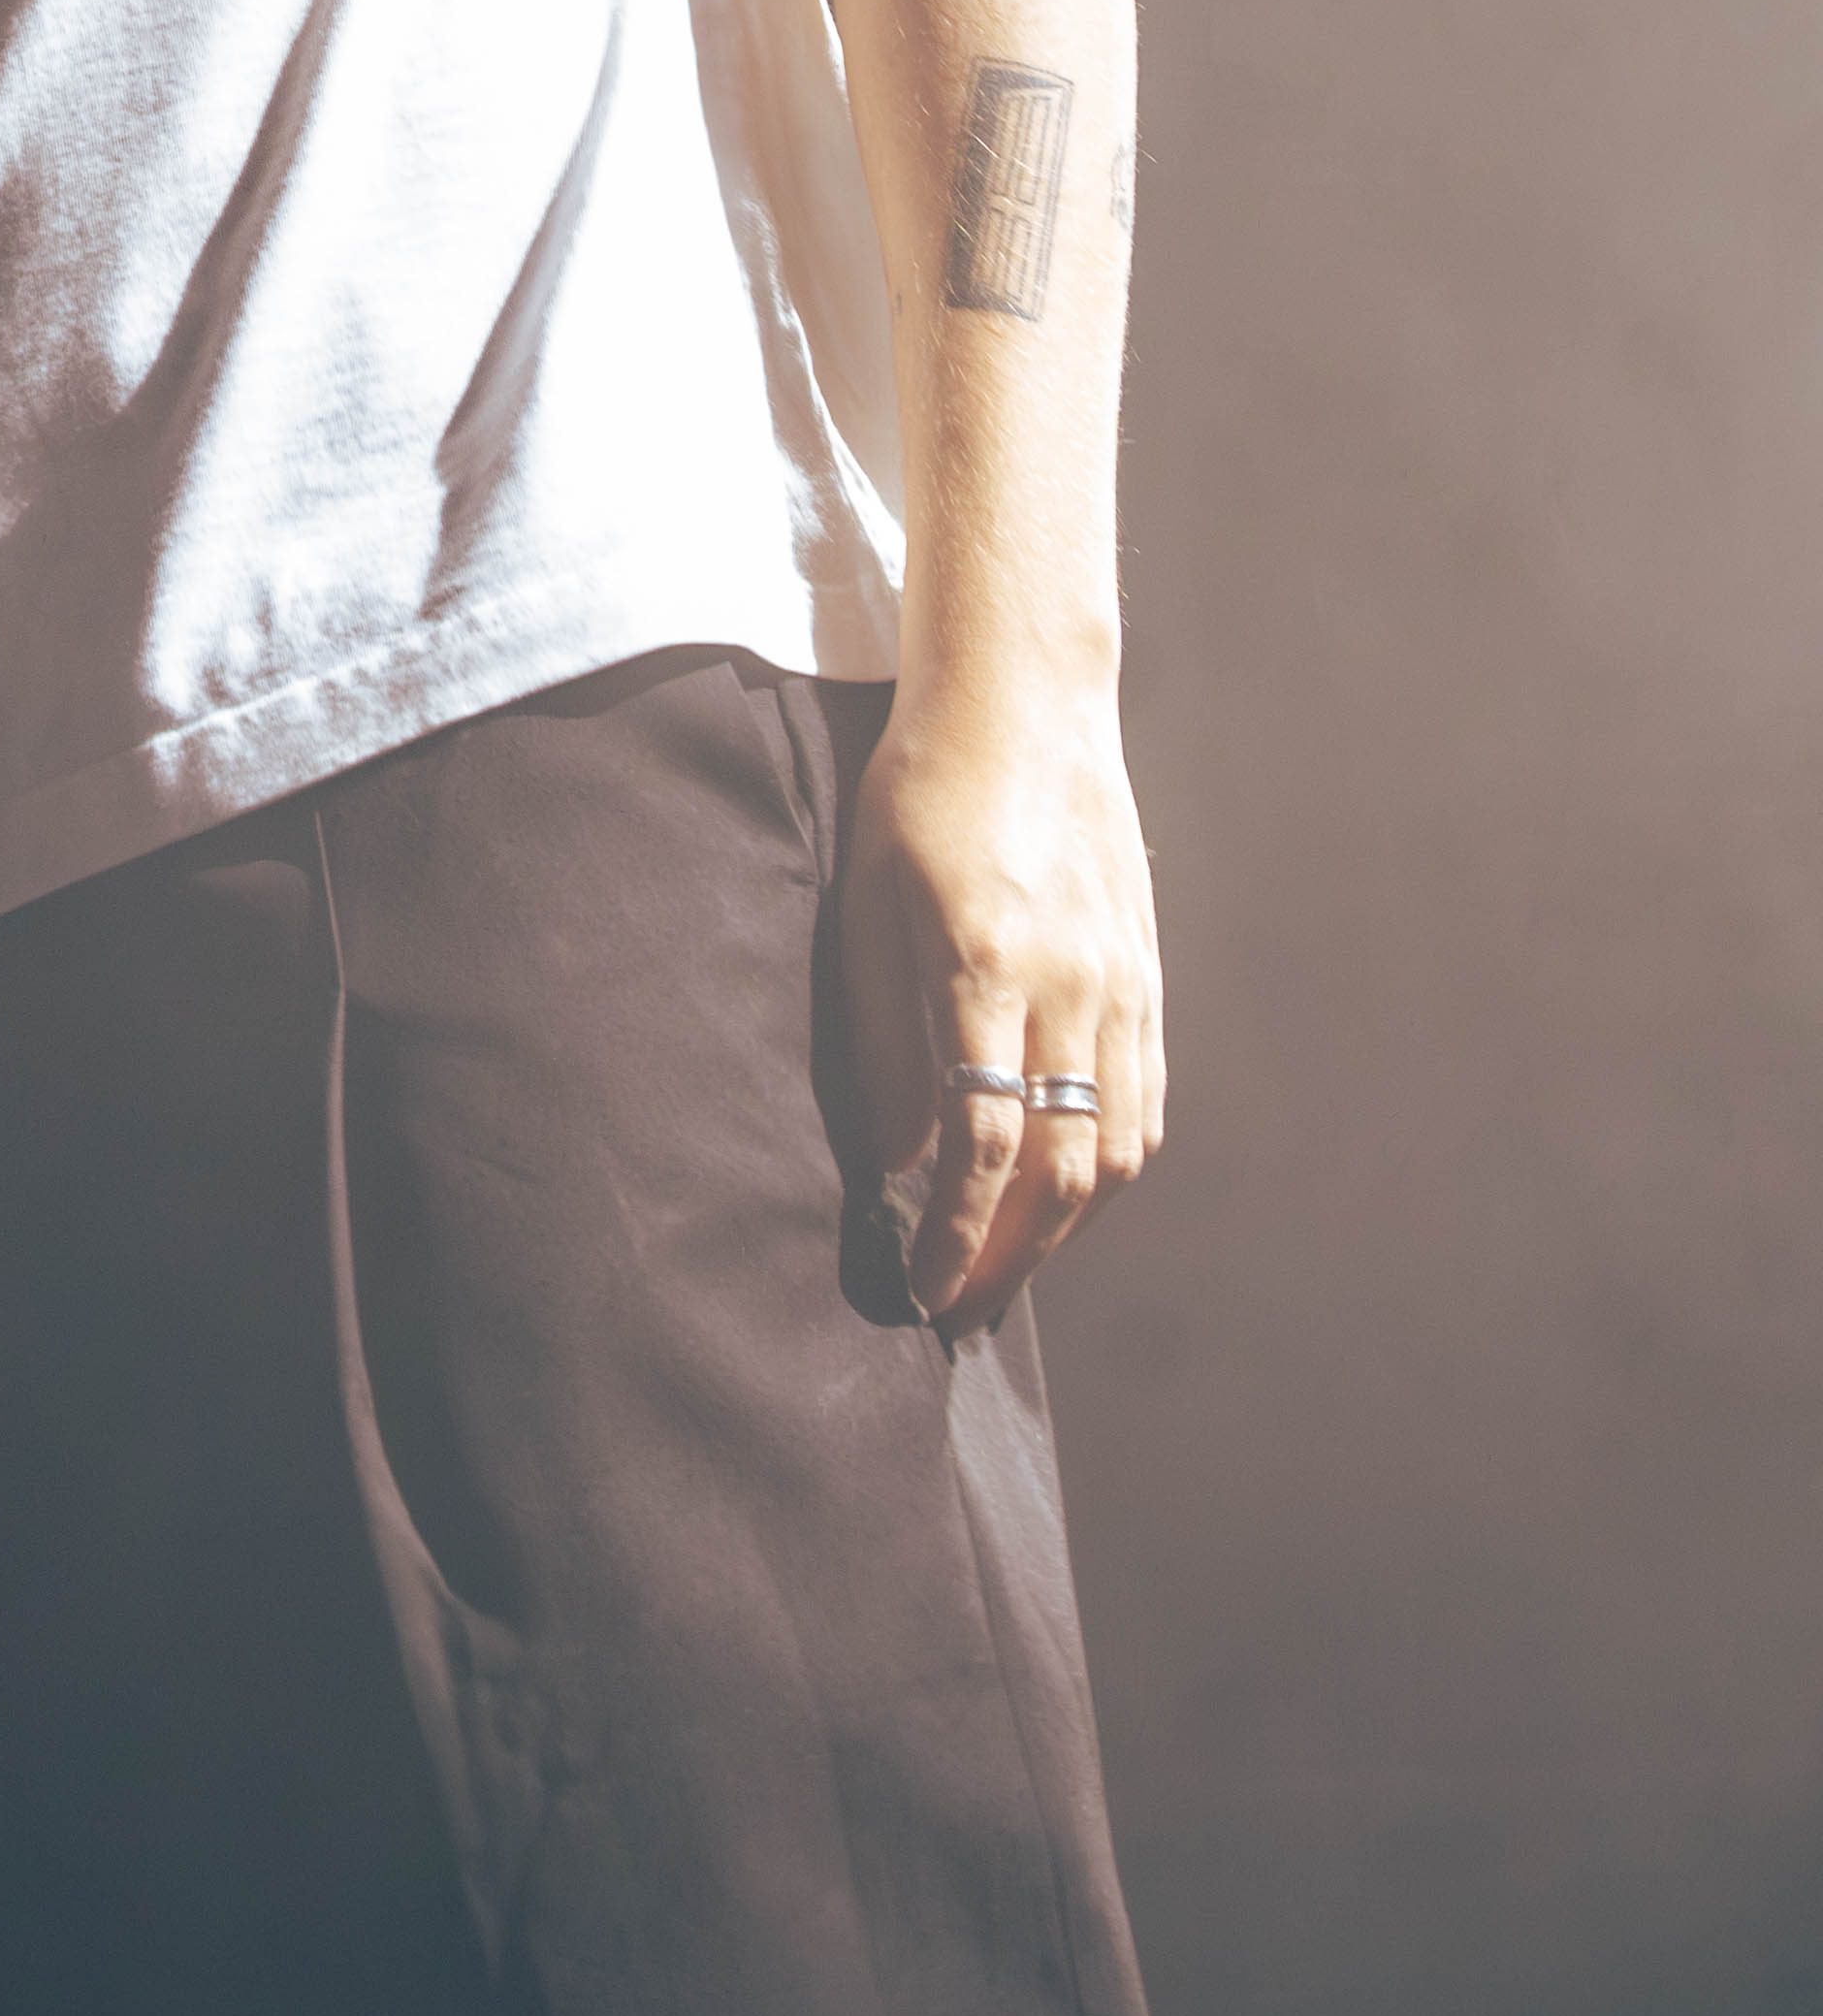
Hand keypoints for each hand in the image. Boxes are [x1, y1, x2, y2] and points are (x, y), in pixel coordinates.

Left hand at [833, 686, 1165, 1332]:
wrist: (1024, 704)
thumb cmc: (918, 791)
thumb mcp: (869, 898)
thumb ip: (882, 1033)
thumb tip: (896, 1161)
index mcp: (986, 964)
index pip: (983, 1143)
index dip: (958, 1234)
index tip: (924, 1289)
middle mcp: (1070, 985)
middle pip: (1060, 1168)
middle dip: (1013, 1258)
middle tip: (964, 1311)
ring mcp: (1122, 984)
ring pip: (1116, 1152)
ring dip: (1066, 1231)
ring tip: (1010, 1271)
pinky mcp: (1147, 979)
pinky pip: (1143, 1104)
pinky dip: (1108, 1170)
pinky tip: (1066, 1197)